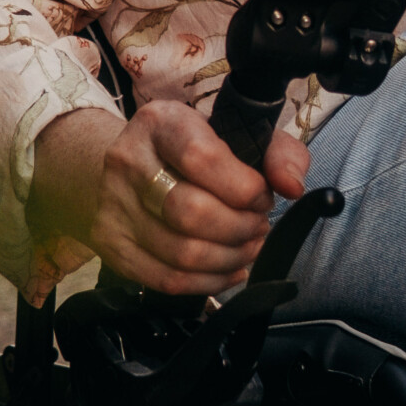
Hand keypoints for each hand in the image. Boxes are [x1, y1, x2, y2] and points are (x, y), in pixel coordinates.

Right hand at [28, 101, 309, 296]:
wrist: (130, 168)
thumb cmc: (194, 152)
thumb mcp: (237, 134)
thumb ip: (278, 153)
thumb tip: (292, 187)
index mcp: (160, 123)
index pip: (202, 158)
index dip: (244, 187)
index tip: (262, 196)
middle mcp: (127, 161)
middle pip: (190, 212)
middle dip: (240, 228)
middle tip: (258, 226)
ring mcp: (114, 207)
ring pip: (181, 252)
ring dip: (230, 258)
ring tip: (248, 247)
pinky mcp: (112, 246)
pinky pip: (167, 280)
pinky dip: (209, 282)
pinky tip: (230, 270)